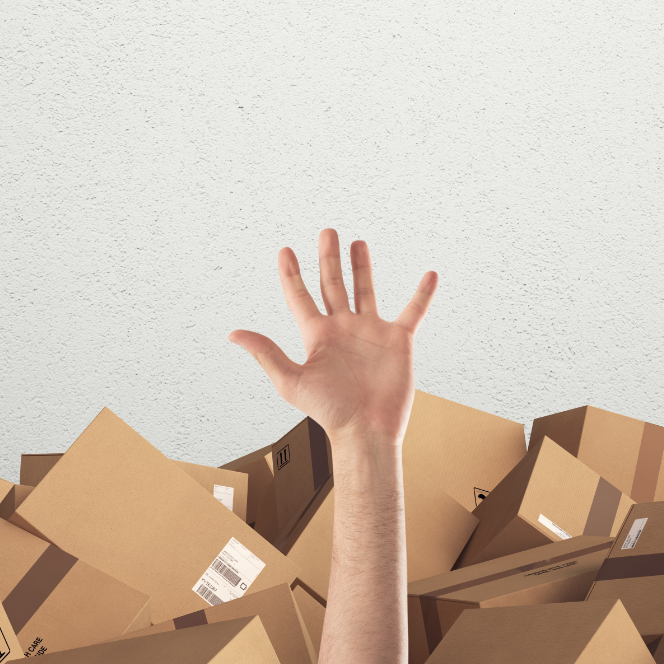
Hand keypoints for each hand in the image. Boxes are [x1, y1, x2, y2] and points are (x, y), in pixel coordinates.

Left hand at [229, 229, 435, 446]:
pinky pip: (412, 311)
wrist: (367, 431)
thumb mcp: (291, 381)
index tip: (285, 251)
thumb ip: (266, 353)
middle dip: (328, 258)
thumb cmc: (330, 412)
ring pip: (366, 290)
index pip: (300, 296)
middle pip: (333, 284)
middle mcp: (343, 329)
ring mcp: (371, 332)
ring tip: (357, 243)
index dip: (291, 273)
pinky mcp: (398, 340)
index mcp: (317, 336)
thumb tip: (234, 334)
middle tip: (327, 233)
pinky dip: (422, 293)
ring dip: (362, 266)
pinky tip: (430, 275)